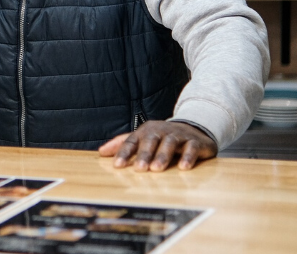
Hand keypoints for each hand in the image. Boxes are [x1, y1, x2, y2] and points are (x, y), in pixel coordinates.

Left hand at [98, 121, 216, 171]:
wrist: (193, 127)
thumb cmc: (162, 137)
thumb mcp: (142, 138)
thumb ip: (122, 144)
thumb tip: (101, 152)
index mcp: (145, 132)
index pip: (132, 141)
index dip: (124, 153)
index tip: (117, 166)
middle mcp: (161, 131)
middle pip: (151, 141)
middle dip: (144, 154)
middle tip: (139, 169)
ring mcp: (178, 135)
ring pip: (170, 143)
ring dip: (163, 156)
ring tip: (157, 169)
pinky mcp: (194, 141)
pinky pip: (191, 147)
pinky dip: (188, 157)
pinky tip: (184, 168)